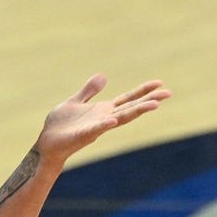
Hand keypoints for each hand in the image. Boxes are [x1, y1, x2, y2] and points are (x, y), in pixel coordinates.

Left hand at [34, 74, 170, 163]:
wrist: (48, 141)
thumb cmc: (61, 124)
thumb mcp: (76, 102)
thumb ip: (89, 91)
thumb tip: (103, 76)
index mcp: (102, 110)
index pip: (127, 99)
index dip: (142, 91)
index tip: (159, 83)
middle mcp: (104, 118)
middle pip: (130, 108)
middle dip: (149, 100)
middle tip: (168, 93)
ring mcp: (96, 127)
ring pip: (120, 118)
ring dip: (136, 111)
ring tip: (154, 104)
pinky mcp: (84, 134)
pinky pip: (96, 128)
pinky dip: (105, 124)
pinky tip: (113, 119)